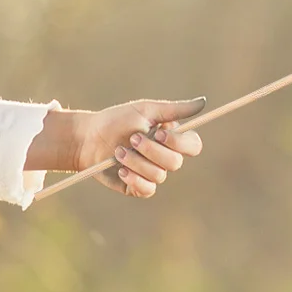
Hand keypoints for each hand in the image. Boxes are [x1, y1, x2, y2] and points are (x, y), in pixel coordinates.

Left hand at [28, 99, 206, 196]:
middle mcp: (165, 157)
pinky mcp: (138, 187)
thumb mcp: (145, 110)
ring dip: (137, 162)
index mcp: (171, 138)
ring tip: (118, 152)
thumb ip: (174, 109)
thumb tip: (203, 102)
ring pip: (159, 175)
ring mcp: (152, 173)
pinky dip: (134, 179)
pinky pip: (148, 189)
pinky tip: (121, 170)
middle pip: (175, 162)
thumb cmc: (116, 121)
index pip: (193, 145)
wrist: (88, 139)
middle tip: (132, 139)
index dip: (180, 143)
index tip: (159, 133)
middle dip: (151, 151)